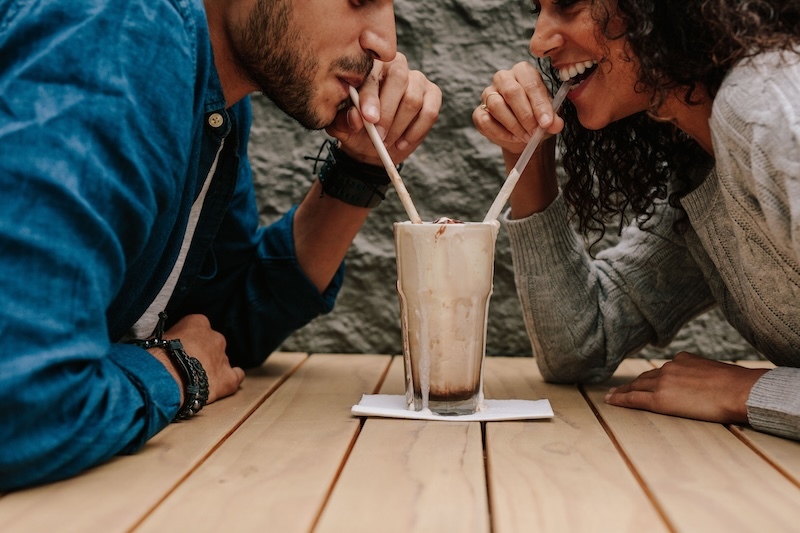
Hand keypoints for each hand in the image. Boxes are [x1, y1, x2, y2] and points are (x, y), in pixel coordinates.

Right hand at [158, 314, 244, 404]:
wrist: (165, 377)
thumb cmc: (156, 356)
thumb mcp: (159, 338)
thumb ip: (170, 338)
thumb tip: (166, 346)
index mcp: (198, 322)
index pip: (197, 327)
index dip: (189, 339)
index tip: (180, 348)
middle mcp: (216, 336)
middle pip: (212, 343)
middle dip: (202, 353)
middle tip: (187, 365)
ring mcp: (223, 357)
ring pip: (221, 360)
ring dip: (212, 368)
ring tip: (197, 379)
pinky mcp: (228, 379)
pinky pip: (237, 376)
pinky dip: (231, 379)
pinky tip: (222, 383)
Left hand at [326, 52, 441, 165]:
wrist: (375, 143)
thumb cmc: (358, 129)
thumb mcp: (344, 128)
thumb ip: (345, 121)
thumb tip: (356, 118)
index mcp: (370, 66)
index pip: (372, 75)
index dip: (370, 97)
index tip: (369, 119)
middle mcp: (396, 66)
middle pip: (398, 79)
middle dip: (388, 112)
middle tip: (379, 137)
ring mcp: (417, 79)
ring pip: (413, 99)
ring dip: (399, 127)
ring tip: (387, 143)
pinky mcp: (433, 94)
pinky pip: (430, 112)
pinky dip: (416, 132)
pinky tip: (402, 143)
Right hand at [473, 61, 564, 154]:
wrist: (524, 134)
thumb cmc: (537, 118)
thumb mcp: (550, 117)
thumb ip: (554, 119)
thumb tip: (555, 125)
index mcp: (523, 72)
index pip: (531, 84)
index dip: (539, 105)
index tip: (547, 123)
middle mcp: (503, 78)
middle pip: (511, 92)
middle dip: (525, 115)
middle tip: (535, 132)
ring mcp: (488, 94)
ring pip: (496, 105)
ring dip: (514, 125)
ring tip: (527, 137)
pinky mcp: (479, 112)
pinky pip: (485, 121)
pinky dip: (501, 133)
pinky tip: (514, 138)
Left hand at [604, 352, 769, 423]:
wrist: (739, 391)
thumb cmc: (737, 386)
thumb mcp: (717, 371)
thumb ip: (702, 374)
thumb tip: (705, 383)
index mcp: (683, 359)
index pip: (662, 370)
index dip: (649, 377)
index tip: (642, 381)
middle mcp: (669, 368)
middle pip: (645, 378)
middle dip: (632, 383)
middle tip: (618, 388)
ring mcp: (662, 382)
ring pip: (636, 386)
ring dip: (623, 391)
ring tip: (612, 395)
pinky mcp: (659, 398)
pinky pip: (634, 398)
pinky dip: (620, 399)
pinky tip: (611, 400)